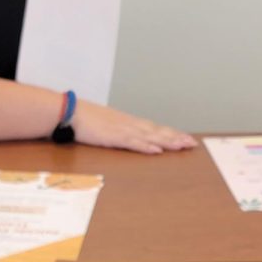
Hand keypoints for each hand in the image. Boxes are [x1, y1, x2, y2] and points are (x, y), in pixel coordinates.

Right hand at [71, 101, 196, 154]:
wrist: (69, 111)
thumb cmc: (84, 118)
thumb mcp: (105, 124)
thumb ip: (118, 130)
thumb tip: (126, 136)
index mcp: (128, 121)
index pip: (154, 128)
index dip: (170, 133)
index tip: (184, 138)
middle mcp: (129, 124)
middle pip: (157, 131)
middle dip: (175, 138)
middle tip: (192, 144)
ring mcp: (122, 129)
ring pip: (150, 136)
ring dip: (167, 141)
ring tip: (182, 146)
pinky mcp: (113, 136)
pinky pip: (132, 142)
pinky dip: (146, 146)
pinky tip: (157, 150)